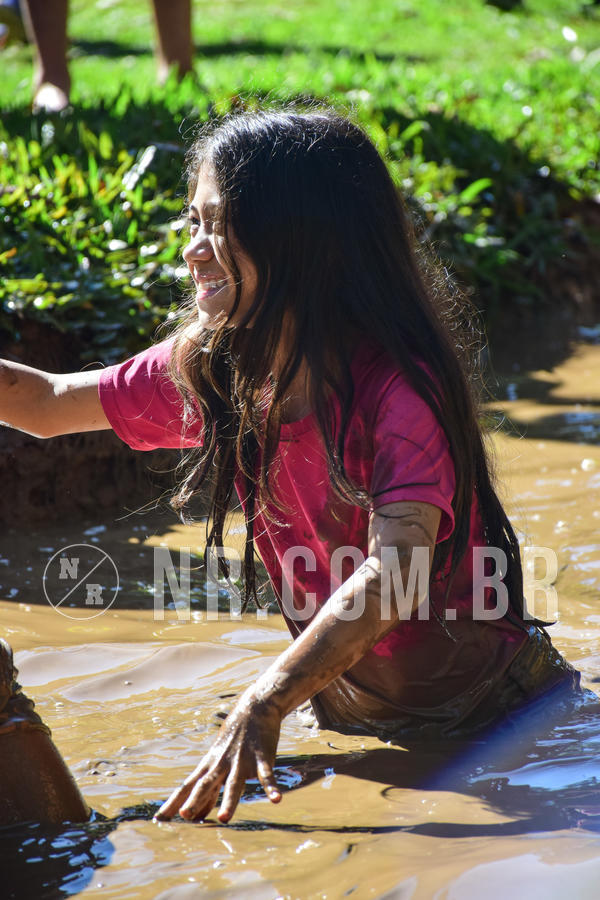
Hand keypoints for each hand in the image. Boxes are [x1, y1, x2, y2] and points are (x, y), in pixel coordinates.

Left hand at [155, 691, 282, 823]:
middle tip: (185, 817)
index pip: (188, 785)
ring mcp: (242, 760)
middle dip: (195, 800)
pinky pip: (266, 775)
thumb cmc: (234, 737)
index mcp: (210, 764)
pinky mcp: (262, 757)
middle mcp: (222, 763)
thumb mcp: (218, 759)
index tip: (160, 819)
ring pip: (234, 783)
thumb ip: (209, 787)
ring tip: (224, 819)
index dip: (174, 801)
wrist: (255, 707)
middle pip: (206, 784)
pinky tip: (276, 800)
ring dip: (229, 801)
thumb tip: (197, 812)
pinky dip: (271, 787)